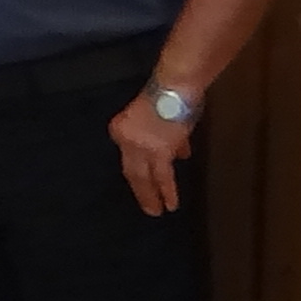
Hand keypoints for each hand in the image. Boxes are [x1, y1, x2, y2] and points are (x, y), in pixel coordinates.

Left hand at [110, 91, 195, 216]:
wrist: (174, 88)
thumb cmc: (169, 96)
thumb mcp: (158, 117)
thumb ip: (167, 137)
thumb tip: (180, 153)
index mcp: (120, 129)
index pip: (129, 155)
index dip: (141, 167)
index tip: (151, 177)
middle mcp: (125, 140)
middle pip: (131, 171)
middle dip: (140, 190)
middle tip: (147, 208)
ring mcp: (139, 147)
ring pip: (142, 178)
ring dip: (151, 196)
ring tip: (155, 212)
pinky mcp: (157, 153)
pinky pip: (162, 177)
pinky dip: (166, 192)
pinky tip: (170, 205)